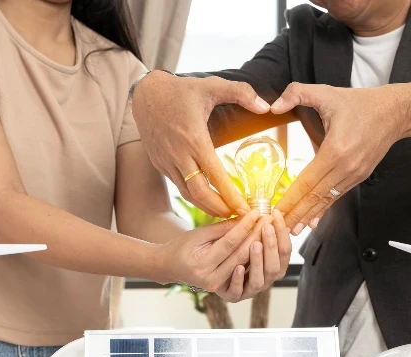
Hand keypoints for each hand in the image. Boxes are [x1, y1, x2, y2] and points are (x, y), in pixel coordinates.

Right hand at [132, 71, 270, 217]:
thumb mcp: (212, 85)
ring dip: (207, 207)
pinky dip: (194, 196)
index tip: (246, 209)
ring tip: (226, 213)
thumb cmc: (181, 90)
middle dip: (220, 210)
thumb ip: (241, 93)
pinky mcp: (159, 164)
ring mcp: (166, 162)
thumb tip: (266, 107)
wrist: (144, 94)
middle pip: (200, 194)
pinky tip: (208, 198)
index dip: (232, 196)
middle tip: (238, 218)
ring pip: (187, 194)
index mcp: (194, 138)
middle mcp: (178, 154)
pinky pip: (178, 185)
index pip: (216, 176)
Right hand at [157, 210, 262, 292]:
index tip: (256, 212)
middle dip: (256, 236)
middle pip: (240, 256)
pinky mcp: (223, 290)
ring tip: (268, 231)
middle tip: (268, 220)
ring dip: (258, 247)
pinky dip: (253, 260)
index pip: (230, 242)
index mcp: (202, 264)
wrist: (170, 266)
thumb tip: (246, 218)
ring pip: (244, 265)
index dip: (245, 226)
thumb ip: (222, 229)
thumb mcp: (199, 233)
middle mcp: (210, 279)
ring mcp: (218, 287)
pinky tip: (262, 248)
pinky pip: (243, 274)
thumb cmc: (182, 247)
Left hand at [219, 209, 292, 301]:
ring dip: (257, 262)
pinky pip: (238, 292)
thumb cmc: (219, 246)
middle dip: (271, 246)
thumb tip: (267, 211)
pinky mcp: (232, 296)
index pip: (284, 251)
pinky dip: (239, 280)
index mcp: (270, 263)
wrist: (195, 263)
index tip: (276, 215)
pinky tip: (237, 267)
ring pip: (259, 281)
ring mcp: (248, 289)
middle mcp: (263, 278)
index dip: (282, 233)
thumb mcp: (236, 235)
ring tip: (254, 244)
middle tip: (266, 227)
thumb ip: (251, 229)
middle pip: (275, 267)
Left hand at [271, 81, 410, 231]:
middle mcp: (345, 167)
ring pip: (326, 200)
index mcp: (335, 150)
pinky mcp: (359, 177)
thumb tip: (274, 105)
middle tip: (277, 228)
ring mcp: (354, 175)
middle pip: (315, 196)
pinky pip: (337, 196)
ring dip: (308, 215)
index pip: (307, 181)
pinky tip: (313, 220)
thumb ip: (297, 93)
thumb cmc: (362, 103)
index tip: (275, 210)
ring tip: (291, 229)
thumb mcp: (327, 92)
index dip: (291, 198)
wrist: (395, 112)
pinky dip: (323, 209)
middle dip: (296, 214)